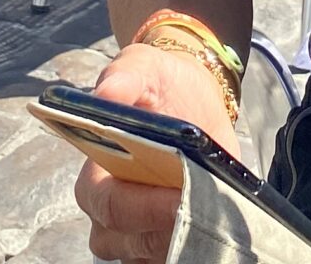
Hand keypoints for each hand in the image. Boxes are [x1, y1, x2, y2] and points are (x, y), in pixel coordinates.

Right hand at [71, 43, 239, 261]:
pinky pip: (176, 258)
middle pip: (129, 239)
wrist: (193, 94)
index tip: (180, 194)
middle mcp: (108, 214)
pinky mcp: (166, 243)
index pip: (107, 204)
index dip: (142, 206)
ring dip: (186, 240)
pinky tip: (216, 228)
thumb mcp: (143, 66)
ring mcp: (137, 234)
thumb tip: (107, 94)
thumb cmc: (159, 82)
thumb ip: (124, 76)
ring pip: (153, 254)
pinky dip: (196, 249)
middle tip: (208, 205)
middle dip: (170, 225)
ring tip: (215, 215)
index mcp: (94, 175)